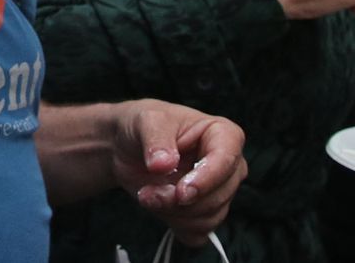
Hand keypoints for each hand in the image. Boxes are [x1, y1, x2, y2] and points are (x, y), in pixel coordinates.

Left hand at [109, 100, 247, 246]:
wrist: (127, 146)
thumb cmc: (143, 126)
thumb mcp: (146, 121)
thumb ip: (156, 140)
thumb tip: (164, 164)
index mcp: (222, 134)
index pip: (227, 159)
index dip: (207, 179)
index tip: (182, 191)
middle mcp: (227, 165)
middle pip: (218, 196)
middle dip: (180, 201)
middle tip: (148, 193)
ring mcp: (217, 191)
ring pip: (209, 218)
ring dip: (173, 213)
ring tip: (148, 196)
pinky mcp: (203, 213)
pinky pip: (199, 232)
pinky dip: (176, 226)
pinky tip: (160, 208)